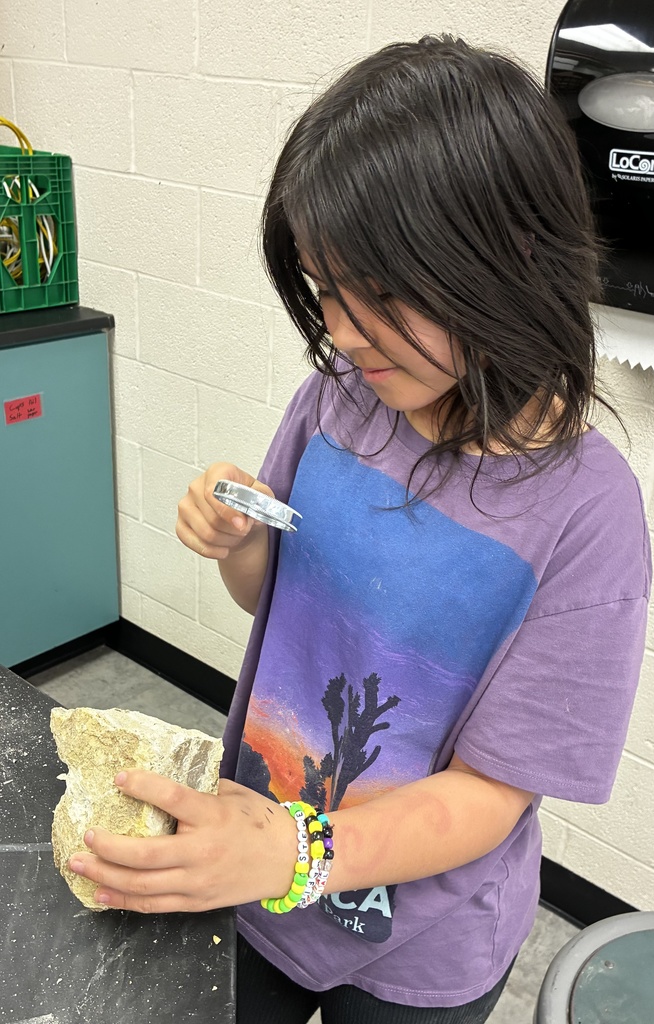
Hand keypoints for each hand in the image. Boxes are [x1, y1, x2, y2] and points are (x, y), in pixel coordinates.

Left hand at [67, 773, 296, 913]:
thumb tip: (161, 781)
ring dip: (106, 875)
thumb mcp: (232, 794)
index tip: (118, 778)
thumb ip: (198, 789)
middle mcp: (201, 851)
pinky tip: (102, 892)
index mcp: (212, 816)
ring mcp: (197, 882)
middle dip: (109, 847)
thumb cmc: (260, 820)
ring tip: (80, 865)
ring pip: (142, 885)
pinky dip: (124, 900)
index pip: (172, 798)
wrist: (289, 860)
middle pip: (145, 854)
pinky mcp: (196, 902)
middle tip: (86, 836)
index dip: (143, 786)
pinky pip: (154, 905)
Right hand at [176, 462, 273, 560]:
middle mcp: (196, 486)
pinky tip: (224, 549)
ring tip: (235, 538)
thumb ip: (261, 498)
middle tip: (245, 530)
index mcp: (217, 472)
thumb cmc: (246, 502)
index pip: (214, 491)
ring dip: (225, 541)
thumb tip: (252, 509)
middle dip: (233, 530)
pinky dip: (212, 551)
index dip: (228, 511)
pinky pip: (194, 544)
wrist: (238, 518)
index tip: (242, 525)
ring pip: (205, 533)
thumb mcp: (261, 495)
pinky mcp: (180, 525)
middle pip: (212, 517)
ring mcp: (185, 506)